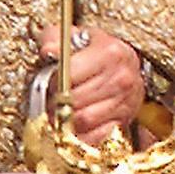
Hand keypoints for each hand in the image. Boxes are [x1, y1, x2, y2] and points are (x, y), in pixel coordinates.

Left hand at [35, 25, 145, 143]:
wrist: (125, 64)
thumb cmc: (97, 51)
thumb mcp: (77, 37)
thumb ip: (55, 37)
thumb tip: (47, 51)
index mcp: (110, 52)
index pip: (70, 73)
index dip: (54, 79)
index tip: (50, 80)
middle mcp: (122, 77)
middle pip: (75, 99)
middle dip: (58, 101)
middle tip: (52, 98)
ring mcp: (126, 101)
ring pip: (83, 119)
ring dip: (67, 118)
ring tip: (62, 110)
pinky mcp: (125, 120)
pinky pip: (96, 136)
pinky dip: (82, 134)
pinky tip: (76, 124)